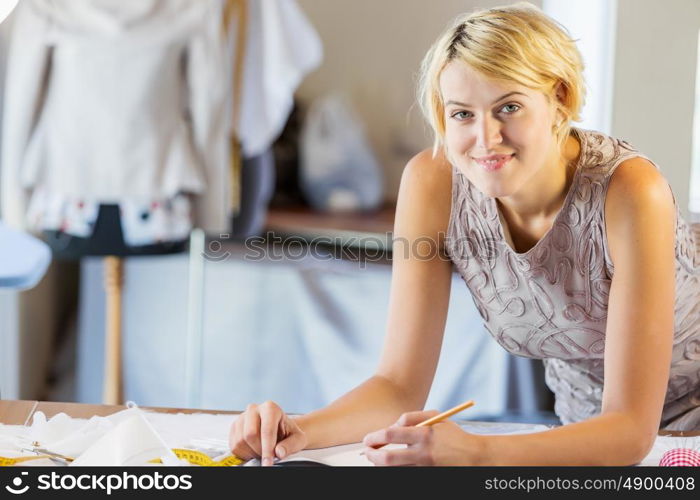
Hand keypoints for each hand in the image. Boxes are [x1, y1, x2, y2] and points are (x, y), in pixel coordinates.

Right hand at [228, 401, 306, 465]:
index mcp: (270, 408)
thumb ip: (291, 445)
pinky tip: (254, 450)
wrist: (279, 429)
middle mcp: (254, 409)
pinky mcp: (234, 427)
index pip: (266, 430)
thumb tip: (279, 452)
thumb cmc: (288, 432)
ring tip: (262, 451)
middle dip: (259, 451)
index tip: (268, 463)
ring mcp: (242, 417)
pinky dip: (244, 454)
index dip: (267, 449)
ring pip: (241, 441)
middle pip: (250, 434)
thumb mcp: (297, 438)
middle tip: (268, 457)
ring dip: (252, 452)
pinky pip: (234, 446)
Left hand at [361, 410, 483, 465]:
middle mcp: (423, 453)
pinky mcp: (427, 476)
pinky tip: (393, 464)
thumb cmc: (453, 435)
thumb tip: (392, 426)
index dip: (374, 437)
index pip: (390, 435)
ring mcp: (425, 468)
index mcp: (424, 434)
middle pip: (387, 459)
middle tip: (366, 453)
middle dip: (371, 456)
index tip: (367, 439)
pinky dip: (396, 469)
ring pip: (394, 470)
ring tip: (376, 459)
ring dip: (381, 465)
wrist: (475, 457)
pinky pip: (405, 474)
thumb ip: (412, 417)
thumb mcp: (436, 417)